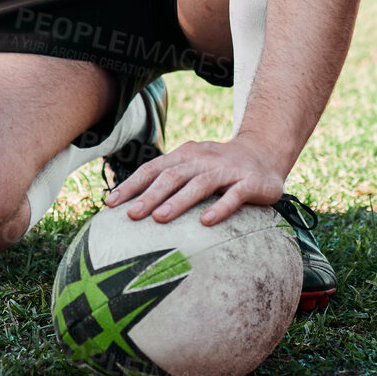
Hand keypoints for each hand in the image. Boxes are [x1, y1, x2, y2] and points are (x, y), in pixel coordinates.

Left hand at [104, 138, 284, 226]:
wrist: (265, 152)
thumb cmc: (220, 166)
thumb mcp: (194, 166)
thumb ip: (170, 180)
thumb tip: (133, 206)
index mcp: (185, 155)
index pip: (153, 169)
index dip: (132, 185)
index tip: (111, 204)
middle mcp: (203, 159)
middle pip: (173, 176)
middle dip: (150, 195)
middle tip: (131, 215)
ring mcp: (227, 170)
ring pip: (200, 184)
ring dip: (178, 201)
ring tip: (160, 219)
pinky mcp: (250, 182)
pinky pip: (234, 196)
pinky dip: (220, 208)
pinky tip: (206, 223)